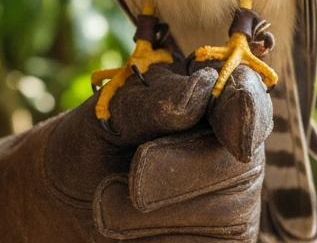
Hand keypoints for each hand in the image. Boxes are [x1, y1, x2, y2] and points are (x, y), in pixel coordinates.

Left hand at [0, 62, 272, 241]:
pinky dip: (156, 240)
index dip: (247, 112)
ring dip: (153, 217)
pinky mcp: (221, 241)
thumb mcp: (110, 114)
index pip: (249, 100)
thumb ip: (153, 102)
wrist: (66, 199)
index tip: (237, 137)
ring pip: (223, 216)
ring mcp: (236, 200)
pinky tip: (130, 231)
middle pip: (234, 166)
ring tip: (110, 203)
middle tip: (130, 176)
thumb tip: (199, 90)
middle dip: (177, 173)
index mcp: (216, 97)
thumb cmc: (93, 142)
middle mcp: (238, 147)